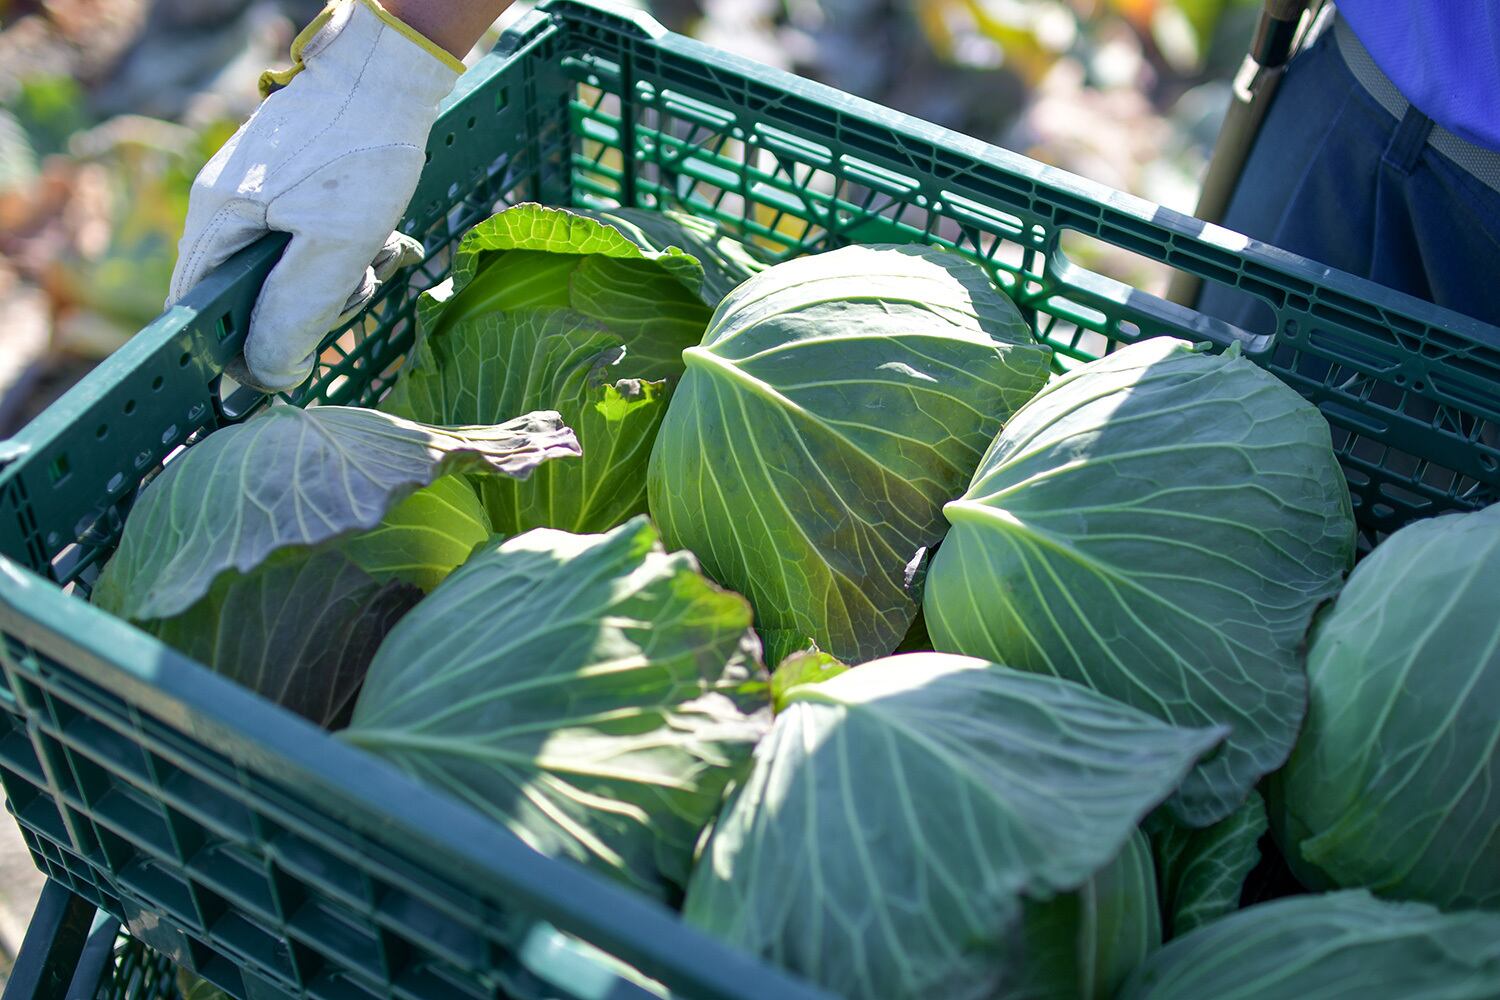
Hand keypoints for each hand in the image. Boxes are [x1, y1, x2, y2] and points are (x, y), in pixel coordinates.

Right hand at [167, 0, 463, 392]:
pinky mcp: (288, 188)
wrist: (384, 76)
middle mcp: (222, 207)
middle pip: (249, 295)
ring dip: (334, 279)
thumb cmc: (359, 156)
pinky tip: (374, 240)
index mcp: (215, 220)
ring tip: (372, 255)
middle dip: (306, 306)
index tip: (278, 370)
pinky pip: (307, 244)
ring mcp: (255, 195)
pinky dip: (343, 252)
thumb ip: (295, 312)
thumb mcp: (335, 246)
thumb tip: (267, 374)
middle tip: (354, 286)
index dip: (230, 349)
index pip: (195, 309)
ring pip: (287, 272)